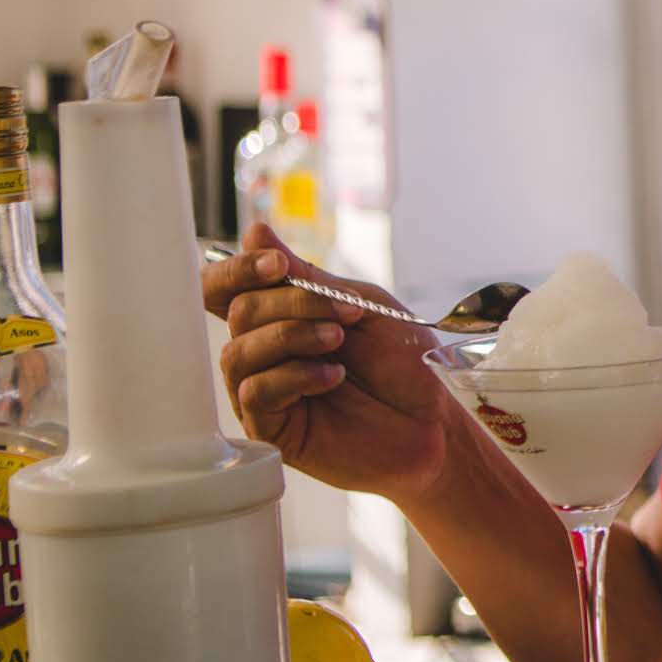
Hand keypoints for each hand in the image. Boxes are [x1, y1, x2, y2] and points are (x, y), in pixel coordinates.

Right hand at [202, 223, 453, 503]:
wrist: (435, 419)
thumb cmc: (404, 362)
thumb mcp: (362, 306)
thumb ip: (306, 276)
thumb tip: (255, 233)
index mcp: (280, 318)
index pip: (225, 288)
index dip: (236, 269)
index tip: (277, 264)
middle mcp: (264, 353)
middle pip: (238, 312)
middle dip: (293, 304)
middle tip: (347, 314)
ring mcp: (264, 392)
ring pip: (238, 351)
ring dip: (291, 336)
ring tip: (339, 341)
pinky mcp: (272, 429)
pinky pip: (254, 392)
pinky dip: (293, 376)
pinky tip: (332, 377)